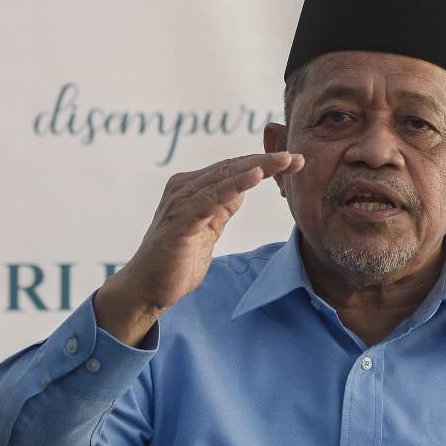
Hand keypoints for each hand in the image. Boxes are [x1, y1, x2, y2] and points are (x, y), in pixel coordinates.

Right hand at [93, 151, 303, 345]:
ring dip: (258, 167)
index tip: (294, 161)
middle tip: (298, 157)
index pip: (233, 169)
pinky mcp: (181, 220)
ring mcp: (181, 202)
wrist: (147, 288)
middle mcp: (184, 188)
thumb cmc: (177, 259)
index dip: (264, 163)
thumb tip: (242, 188)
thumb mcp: (209, 228)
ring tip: (285, 160)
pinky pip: (212, 198)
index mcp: (192, 187)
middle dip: (268, 161)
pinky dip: (235, 185)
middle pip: (233, 167)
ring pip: (225, 177)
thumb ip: (222, 207)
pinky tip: (255, 177)